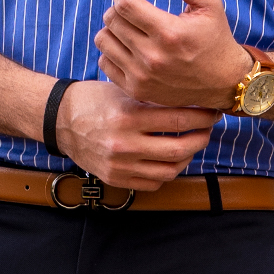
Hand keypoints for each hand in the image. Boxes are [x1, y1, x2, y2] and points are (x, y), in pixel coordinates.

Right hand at [55, 80, 220, 189]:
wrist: (60, 119)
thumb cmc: (94, 99)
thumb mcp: (123, 90)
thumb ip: (153, 98)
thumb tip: (191, 99)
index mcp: (128, 115)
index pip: (178, 118)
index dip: (202, 116)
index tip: (212, 111)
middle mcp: (125, 143)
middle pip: (179, 148)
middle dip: (201, 138)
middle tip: (208, 129)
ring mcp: (120, 165)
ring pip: (169, 170)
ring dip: (187, 157)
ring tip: (192, 144)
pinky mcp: (115, 178)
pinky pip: (152, 183)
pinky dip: (167, 172)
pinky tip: (171, 159)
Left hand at [94, 0, 253, 110]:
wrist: (224, 83)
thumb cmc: (216, 38)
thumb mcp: (209, 3)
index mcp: (170, 32)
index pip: (125, 4)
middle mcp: (153, 57)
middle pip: (112, 20)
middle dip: (118, 4)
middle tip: (131, 4)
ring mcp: (142, 77)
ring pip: (103, 40)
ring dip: (112, 26)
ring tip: (128, 24)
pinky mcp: (136, 90)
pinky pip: (104, 63)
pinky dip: (112, 50)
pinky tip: (127, 45)